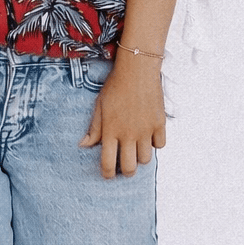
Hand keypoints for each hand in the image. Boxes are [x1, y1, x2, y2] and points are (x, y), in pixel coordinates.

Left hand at [79, 59, 165, 178]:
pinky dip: (155, 144)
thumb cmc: (115, 86)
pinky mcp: (159, 123)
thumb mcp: (100, 106)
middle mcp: (129, 134)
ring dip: (140, 158)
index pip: (107, 163)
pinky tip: (149, 136)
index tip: (107, 174)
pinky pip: (160, 145)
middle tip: (124, 167)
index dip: (107, 173)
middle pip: (129, 167)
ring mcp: (146, 130)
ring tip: (136, 150)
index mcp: (111, 131)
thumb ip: (94, 129)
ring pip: (146, 159)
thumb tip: (83, 145)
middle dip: (126, 171)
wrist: (137, 70)